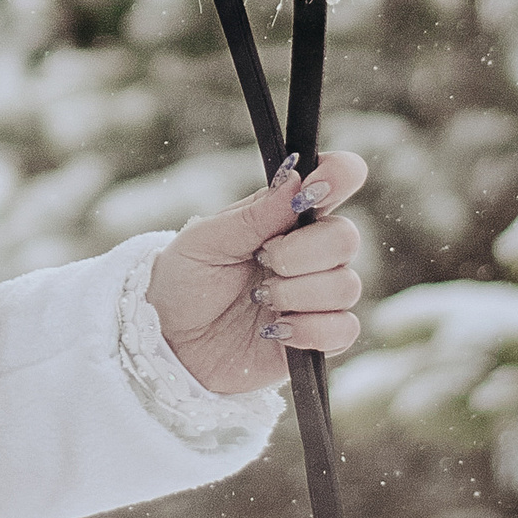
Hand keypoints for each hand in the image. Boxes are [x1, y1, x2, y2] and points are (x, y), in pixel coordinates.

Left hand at [146, 151, 367, 397]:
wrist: (170, 342)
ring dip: (297, 294)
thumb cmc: (184, 282)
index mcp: (286, 216)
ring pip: (347, 286)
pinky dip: (310, 330)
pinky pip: (345, 330)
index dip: (340, 175)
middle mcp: (310, 252)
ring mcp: (317, 295)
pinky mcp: (318, 337)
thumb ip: (253, 215)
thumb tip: (297, 178)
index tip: (316, 188)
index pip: (336, 181)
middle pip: (346, 238)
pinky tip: (276, 331)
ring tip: (260, 299)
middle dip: (302, 252)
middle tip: (263, 260)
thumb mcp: (205, 241)